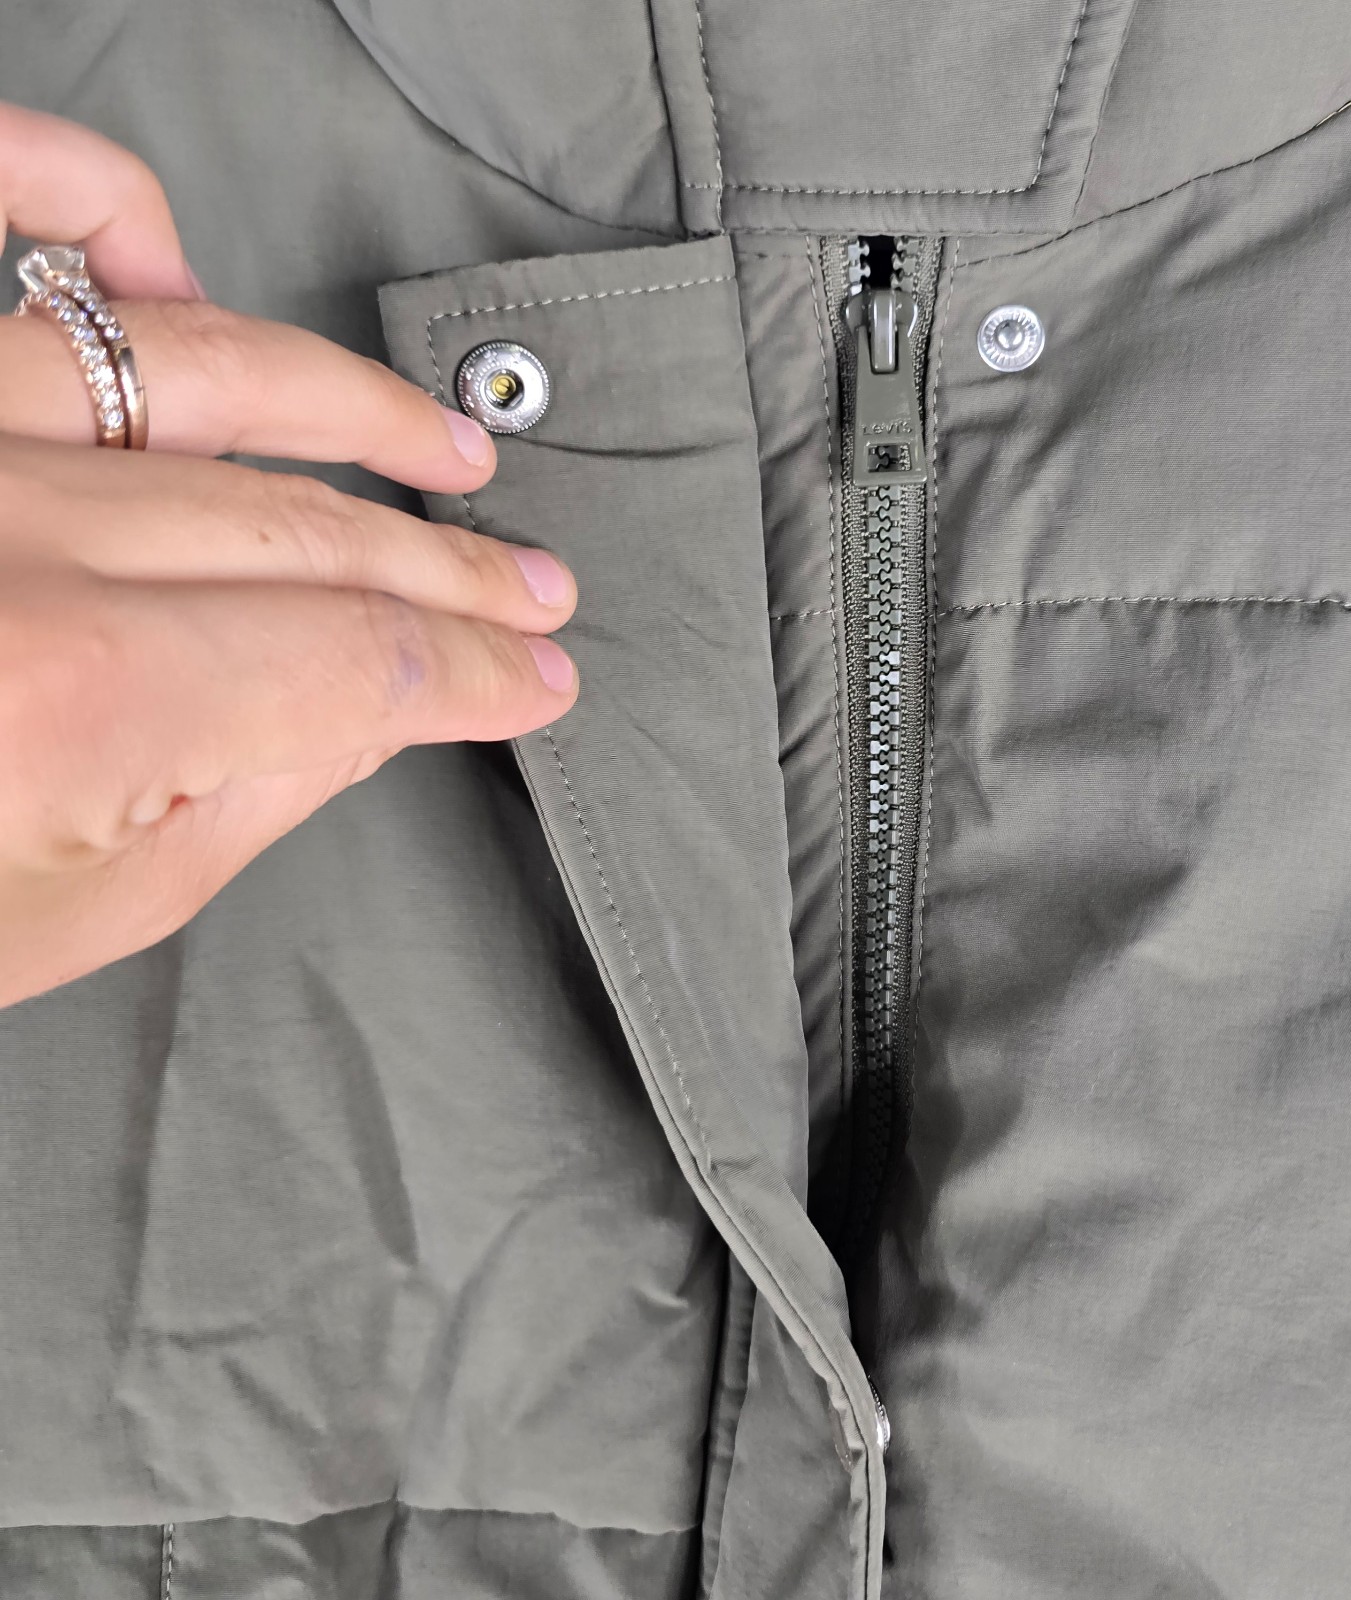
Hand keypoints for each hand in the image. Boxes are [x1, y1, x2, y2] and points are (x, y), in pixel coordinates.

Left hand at [0, 103, 577, 1006]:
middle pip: (309, 527)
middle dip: (454, 574)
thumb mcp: (64, 914)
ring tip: (449, 454)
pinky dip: (89, 202)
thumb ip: (246, 795)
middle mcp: (6, 534)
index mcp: (70, 697)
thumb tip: (373, 707)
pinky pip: (2, 228)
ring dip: (354, 414)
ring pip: (201, 373)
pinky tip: (179, 259)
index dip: (475, 676)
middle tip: (538, 596)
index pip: (356, 660)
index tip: (536, 684)